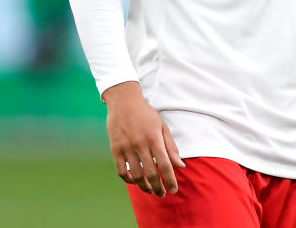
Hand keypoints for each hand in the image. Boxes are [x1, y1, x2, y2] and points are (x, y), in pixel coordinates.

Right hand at [103, 81, 185, 196]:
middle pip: (151, 174)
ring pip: (136, 175)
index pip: (165, 165)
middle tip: (162, 194)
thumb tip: (180, 166)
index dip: (170, 180)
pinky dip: (128, 180)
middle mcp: (140, 145)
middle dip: (158, 187)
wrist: (123, 101)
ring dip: (144, 187)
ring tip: (151, 190)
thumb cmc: (146, 114)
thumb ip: (171, 147)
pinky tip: (135, 181)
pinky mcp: (115, 149)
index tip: (173, 190)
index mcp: (154, 139)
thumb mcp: (162, 127)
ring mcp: (126, 148)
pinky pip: (121, 171)